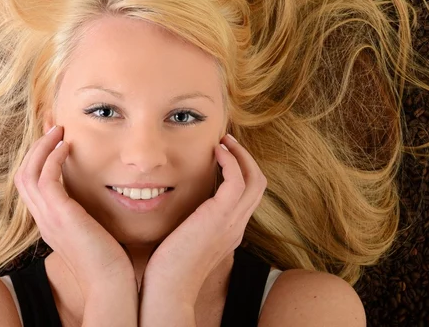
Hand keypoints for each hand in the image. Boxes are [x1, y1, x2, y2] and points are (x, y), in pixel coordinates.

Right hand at [13, 125, 135, 301]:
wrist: (109, 282)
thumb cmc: (106, 259)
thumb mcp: (90, 231)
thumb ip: (84, 213)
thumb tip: (94, 198)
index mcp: (48, 222)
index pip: (31, 185)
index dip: (38, 160)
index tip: (53, 140)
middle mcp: (42, 218)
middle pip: (22, 175)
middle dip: (35, 148)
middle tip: (52, 127)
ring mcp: (47, 217)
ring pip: (28, 173)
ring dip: (41, 148)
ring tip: (58, 130)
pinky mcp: (59, 215)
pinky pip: (46, 178)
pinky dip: (53, 158)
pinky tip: (69, 147)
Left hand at [141, 134, 267, 305]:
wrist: (169, 286)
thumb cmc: (170, 266)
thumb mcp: (188, 239)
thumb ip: (193, 222)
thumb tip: (183, 207)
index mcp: (231, 230)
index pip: (249, 195)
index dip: (241, 171)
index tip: (224, 155)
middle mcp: (237, 225)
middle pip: (258, 184)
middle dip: (245, 158)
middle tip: (227, 142)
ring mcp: (232, 222)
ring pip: (254, 179)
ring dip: (240, 155)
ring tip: (223, 142)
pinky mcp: (220, 216)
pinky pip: (237, 181)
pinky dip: (231, 161)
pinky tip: (216, 152)